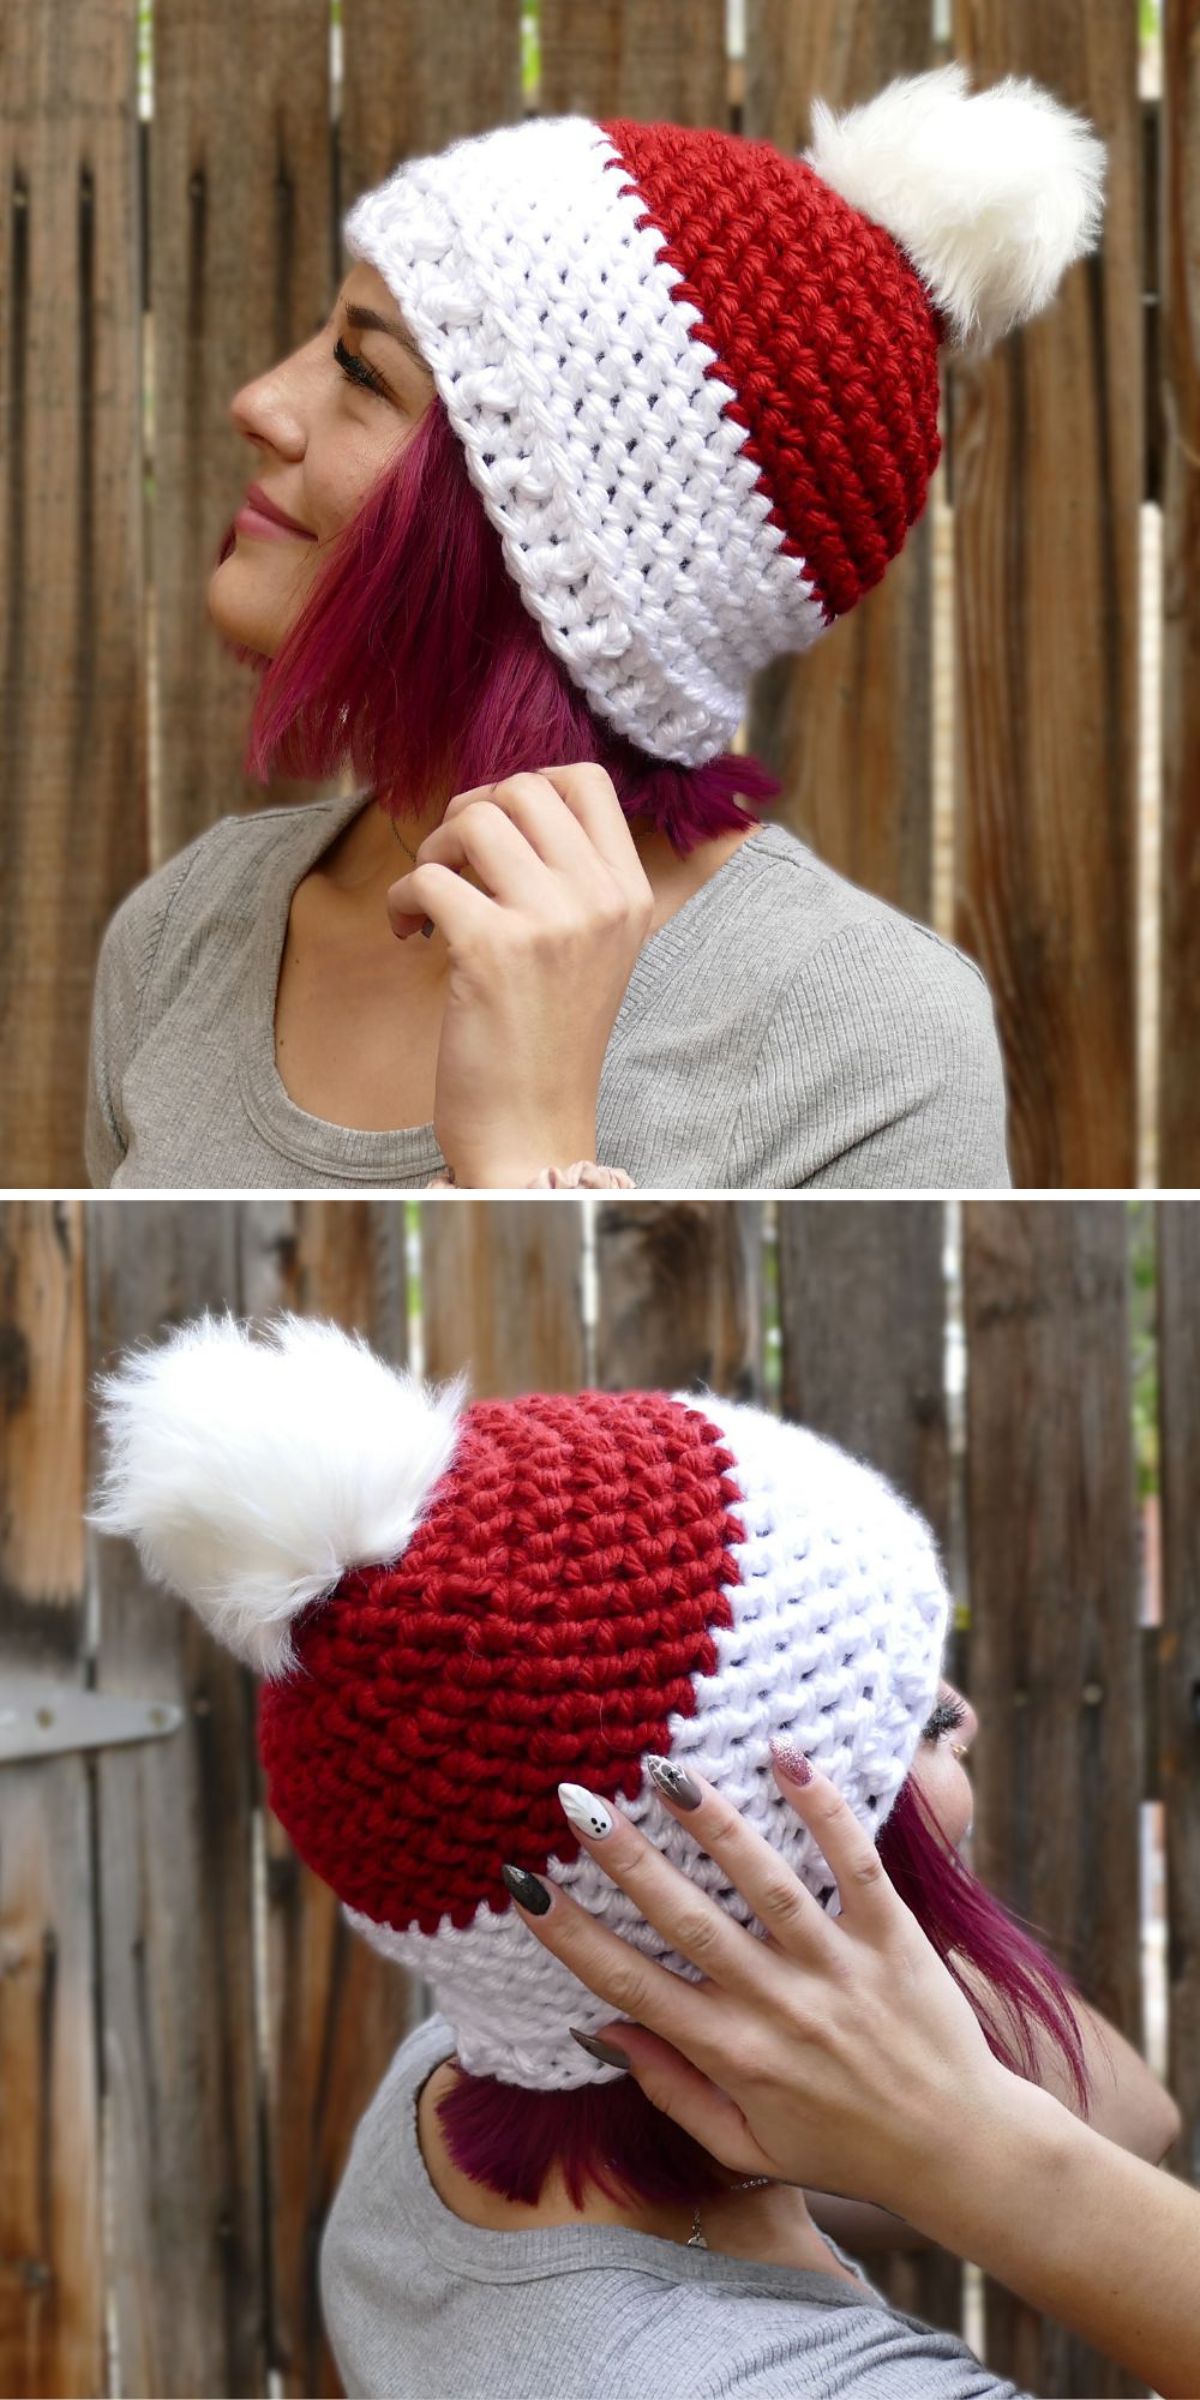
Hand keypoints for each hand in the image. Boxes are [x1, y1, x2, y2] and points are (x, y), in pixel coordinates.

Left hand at [386, 766, 653, 1186]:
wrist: (533, 1126)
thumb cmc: (548, 1039)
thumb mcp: (593, 948)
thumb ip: (571, 879)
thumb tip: (505, 806)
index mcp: (630, 893)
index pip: (588, 781)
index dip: (527, 785)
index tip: (496, 829)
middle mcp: (599, 899)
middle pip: (522, 789)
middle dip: (470, 814)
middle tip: (453, 865)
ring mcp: (550, 922)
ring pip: (474, 820)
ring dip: (435, 850)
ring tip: (432, 899)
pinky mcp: (492, 950)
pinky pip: (428, 877)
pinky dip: (402, 900)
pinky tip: (410, 934)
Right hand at [505, 1751, 1014, 2213]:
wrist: (961, 2149)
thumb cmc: (844, 2149)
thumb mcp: (744, 2145)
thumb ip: (671, 2087)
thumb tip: (599, 2029)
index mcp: (733, 2054)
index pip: (632, 1986)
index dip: (571, 1936)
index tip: (524, 1885)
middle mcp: (778, 2004)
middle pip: (686, 1920)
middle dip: (625, 1859)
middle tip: (574, 1800)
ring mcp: (838, 1966)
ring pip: (766, 1881)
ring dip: (713, 1823)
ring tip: (664, 1768)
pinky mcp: (894, 1937)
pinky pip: (855, 1864)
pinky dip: (823, 1809)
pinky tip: (786, 1756)